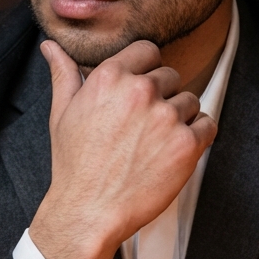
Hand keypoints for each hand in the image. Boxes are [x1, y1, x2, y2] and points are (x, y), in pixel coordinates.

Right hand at [29, 39, 217, 258]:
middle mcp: (140, 91)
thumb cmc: (74, 165)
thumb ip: (64, 73)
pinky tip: (173, 152)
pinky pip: (208, 125)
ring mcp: (166, 116)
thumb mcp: (62, 113)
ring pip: (190, 101)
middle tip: (142, 129)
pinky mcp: (187, 144)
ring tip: (154, 145)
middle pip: (171, 76)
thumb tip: (50, 45)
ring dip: (180, 119)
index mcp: (110, 77)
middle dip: (161, 98)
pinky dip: (198, 137)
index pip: (148, 51)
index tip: (140, 93)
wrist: (88, 212)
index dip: (146, 70)